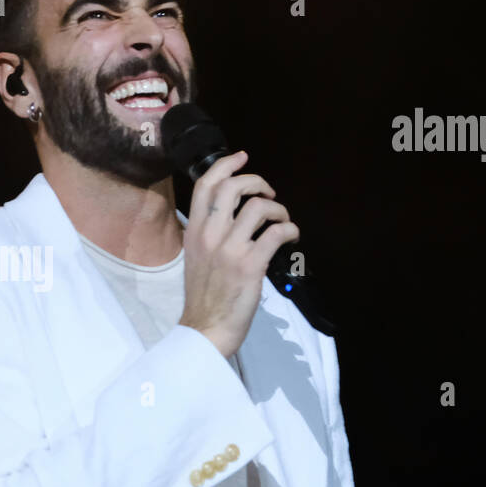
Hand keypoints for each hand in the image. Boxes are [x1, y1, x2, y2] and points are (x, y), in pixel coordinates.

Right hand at [178, 150, 298, 357]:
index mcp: (193, 231)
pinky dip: (290, 230)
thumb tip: (234, 218)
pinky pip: (276, 233)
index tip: (242, 157)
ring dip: (278, 210)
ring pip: (258, 207)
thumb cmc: (203, 297)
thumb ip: (209, 235)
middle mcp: (209, 234)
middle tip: (269, 194)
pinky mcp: (250, 264)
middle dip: (257, 182)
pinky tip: (292, 237)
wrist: (205, 329)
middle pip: (232, 187)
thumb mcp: (196, 258)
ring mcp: (229, 248)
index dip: (226, 165)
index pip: (205, 185)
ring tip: (283, 221)